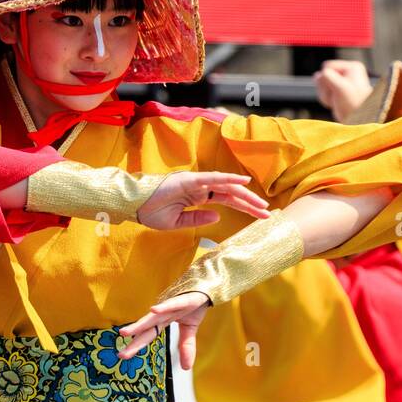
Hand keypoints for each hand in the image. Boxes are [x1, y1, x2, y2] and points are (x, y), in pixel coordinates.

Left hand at [117, 292, 211, 369]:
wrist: (206, 287)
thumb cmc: (194, 305)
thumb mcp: (190, 329)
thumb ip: (186, 347)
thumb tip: (186, 368)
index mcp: (164, 321)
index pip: (148, 335)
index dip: (136, 345)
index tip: (122, 355)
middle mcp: (164, 313)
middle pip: (146, 329)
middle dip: (133, 341)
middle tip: (121, 354)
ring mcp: (172, 305)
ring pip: (154, 317)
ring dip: (140, 324)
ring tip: (125, 332)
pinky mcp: (184, 299)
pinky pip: (173, 303)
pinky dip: (164, 307)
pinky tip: (154, 310)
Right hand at [137, 172, 269, 229]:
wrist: (134, 205)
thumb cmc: (151, 212)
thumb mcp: (178, 222)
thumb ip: (198, 218)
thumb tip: (218, 218)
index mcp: (198, 197)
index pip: (227, 201)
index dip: (244, 208)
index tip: (260, 216)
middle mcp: (200, 188)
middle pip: (232, 194)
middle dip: (250, 203)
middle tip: (268, 213)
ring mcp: (196, 183)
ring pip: (227, 187)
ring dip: (246, 194)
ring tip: (262, 204)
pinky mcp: (190, 180)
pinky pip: (214, 179)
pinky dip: (229, 179)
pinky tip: (244, 182)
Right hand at [313, 60, 373, 123]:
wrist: (359, 120)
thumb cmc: (354, 106)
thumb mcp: (340, 88)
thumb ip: (328, 77)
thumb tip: (318, 74)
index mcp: (352, 67)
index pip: (327, 66)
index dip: (327, 79)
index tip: (336, 90)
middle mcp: (348, 72)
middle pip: (324, 75)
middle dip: (326, 88)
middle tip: (336, 97)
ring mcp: (343, 81)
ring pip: (322, 84)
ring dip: (326, 95)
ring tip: (336, 102)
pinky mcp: (338, 90)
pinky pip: (324, 91)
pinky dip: (327, 99)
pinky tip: (334, 103)